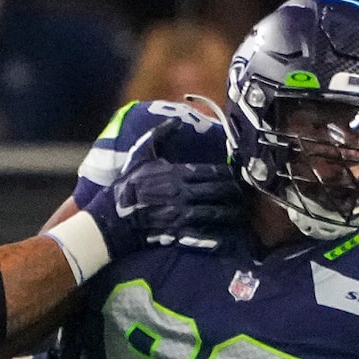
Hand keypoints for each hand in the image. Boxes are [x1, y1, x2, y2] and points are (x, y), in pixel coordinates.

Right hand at [89, 115, 242, 258]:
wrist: (112, 217)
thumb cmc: (127, 185)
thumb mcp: (141, 155)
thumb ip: (160, 135)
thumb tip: (176, 120)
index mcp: (176, 174)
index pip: (211, 172)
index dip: (229, 174)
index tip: (239, 175)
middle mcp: (181, 193)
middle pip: (217, 192)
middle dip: (234, 194)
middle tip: (246, 195)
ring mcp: (179, 215)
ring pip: (214, 213)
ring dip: (230, 214)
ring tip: (241, 214)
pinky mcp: (175, 233)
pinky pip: (201, 235)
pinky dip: (216, 238)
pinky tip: (229, 239)